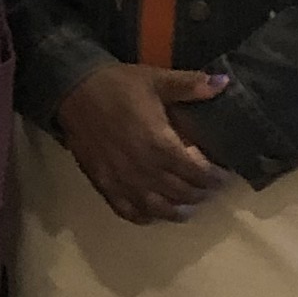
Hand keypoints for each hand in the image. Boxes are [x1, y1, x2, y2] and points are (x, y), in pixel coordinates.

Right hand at [57, 62, 230, 223]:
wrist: (72, 90)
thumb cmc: (117, 85)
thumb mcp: (156, 79)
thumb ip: (190, 85)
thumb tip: (224, 82)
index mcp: (160, 143)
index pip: (196, 172)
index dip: (214, 177)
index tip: (223, 176)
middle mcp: (144, 168)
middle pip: (181, 193)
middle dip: (200, 193)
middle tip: (209, 189)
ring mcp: (122, 180)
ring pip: (157, 208)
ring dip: (177, 211)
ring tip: (188, 207)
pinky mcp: (104, 184)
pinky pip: (127, 211)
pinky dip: (144, 217)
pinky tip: (154, 213)